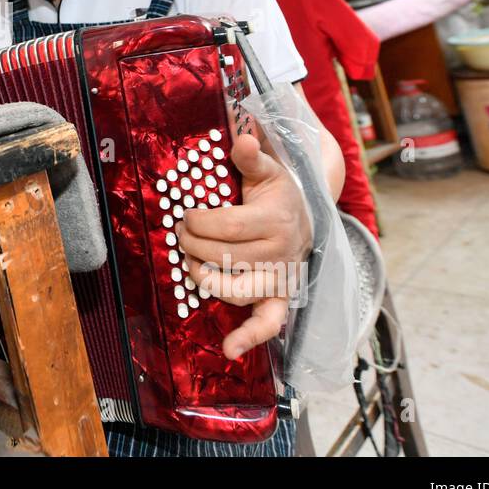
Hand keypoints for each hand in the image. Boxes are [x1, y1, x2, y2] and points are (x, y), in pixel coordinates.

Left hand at [176, 130, 311, 360]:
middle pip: (224, 257)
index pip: (228, 227)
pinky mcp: (280, 297)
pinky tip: (229, 350)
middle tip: (180, 234)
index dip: (199, 222)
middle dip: (192, 245)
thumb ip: (251, 156)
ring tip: (189, 262)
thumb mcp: (267, 169)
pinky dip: (249, 337)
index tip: (185, 215)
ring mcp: (281, 278)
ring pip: (235, 288)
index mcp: (276, 219)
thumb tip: (242, 138)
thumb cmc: (278, 192)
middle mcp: (281, 253)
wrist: (308, 216)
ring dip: (204, 278)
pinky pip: (268, 323)